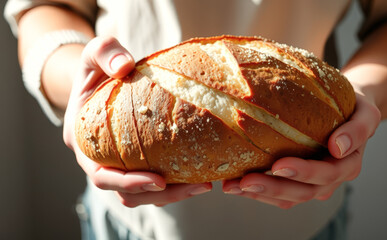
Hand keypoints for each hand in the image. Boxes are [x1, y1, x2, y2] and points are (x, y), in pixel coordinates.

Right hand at [63, 37, 211, 207]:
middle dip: (162, 195)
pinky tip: (201, 173)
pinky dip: (176, 183)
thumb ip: (104, 52)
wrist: (103, 79)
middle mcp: (102, 161)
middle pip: (128, 194)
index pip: (102, 175)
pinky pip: (156, 183)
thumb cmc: (98, 68)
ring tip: (205, 184)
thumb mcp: (95, 54)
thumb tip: (125, 65)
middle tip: (198, 186)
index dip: (127, 182)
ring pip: (145, 195)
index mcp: (86, 144)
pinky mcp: (139, 163)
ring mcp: (121, 165)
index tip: (159, 180)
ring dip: (174, 194)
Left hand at [222, 90, 380, 208]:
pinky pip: (277, 195)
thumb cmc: (352, 108)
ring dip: (258, 194)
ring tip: (231, 186)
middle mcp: (330, 180)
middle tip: (245, 181)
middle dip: (273, 188)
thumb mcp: (365, 112)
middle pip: (303, 192)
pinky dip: (256, 192)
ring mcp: (313, 185)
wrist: (346, 113)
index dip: (303, 172)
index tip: (279, 165)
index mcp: (348, 164)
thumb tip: (337, 147)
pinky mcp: (296, 183)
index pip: (326, 173)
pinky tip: (235, 184)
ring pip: (287, 198)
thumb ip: (358, 129)